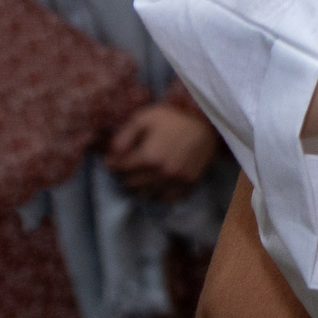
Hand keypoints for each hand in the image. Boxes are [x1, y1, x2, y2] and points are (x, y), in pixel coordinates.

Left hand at [104, 101, 218, 197]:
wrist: (208, 123)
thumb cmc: (173, 119)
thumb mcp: (144, 118)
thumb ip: (122, 136)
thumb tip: (110, 155)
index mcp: (149, 156)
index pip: (118, 169)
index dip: (112, 162)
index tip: (113, 158)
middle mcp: (162, 173)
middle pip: (129, 184)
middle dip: (124, 175)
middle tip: (128, 165)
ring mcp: (176, 181)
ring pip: (145, 194)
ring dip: (140, 186)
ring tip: (142, 174)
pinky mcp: (188, 185)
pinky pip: (166, 199)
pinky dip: (159, 193)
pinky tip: (158, 182)